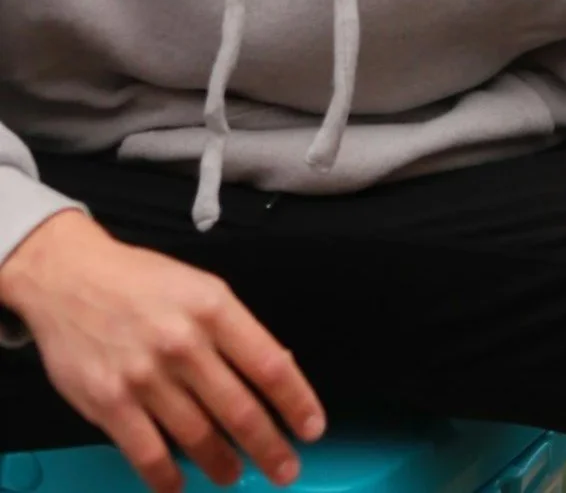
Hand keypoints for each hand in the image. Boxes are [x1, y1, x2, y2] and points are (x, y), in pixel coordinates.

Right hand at [0, 211, 324, 492]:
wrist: (70, 277)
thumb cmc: (140, 282)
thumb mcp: (198, 288)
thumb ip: (232, 330)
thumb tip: (275, 371)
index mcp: (213, 307)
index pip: (270, 364)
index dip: (296, 402)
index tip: (312, 429)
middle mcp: (184, 343)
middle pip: (239, 408)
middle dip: (269, 447)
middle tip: (285, 470)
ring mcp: (145, 377)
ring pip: (198, 436)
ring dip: (222, 464)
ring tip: (234, 475)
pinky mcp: (110, 403)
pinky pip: (148, 454)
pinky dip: (168, 478)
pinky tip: (179, 483)